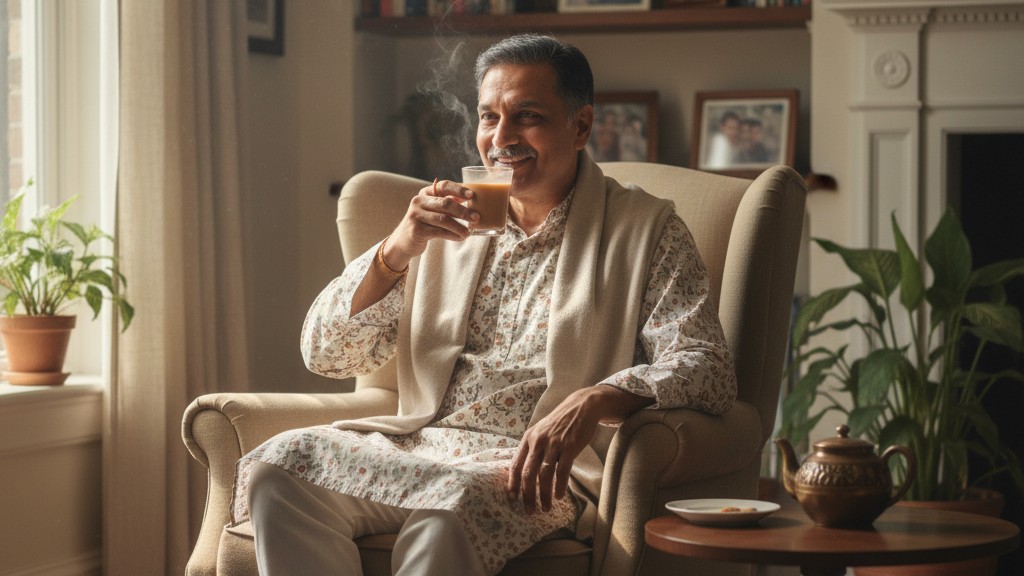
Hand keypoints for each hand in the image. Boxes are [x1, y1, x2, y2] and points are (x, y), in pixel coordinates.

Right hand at [383, 179, 478, 269]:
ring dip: (459, 226)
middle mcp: (419, 201)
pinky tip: (460, 238)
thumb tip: (470, 200)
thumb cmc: (425, 223)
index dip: (458, 189)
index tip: (471, 195)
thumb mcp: (433, 210)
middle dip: (463, 211)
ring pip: (443, 219)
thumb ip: (447, 203)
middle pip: (445, 203)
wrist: (404, 240)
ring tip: (469, 232)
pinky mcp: (416, 230)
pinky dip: (452, 235)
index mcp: (425, 193)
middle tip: (476, 218)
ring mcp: (416, 215)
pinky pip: (439, 232)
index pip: (443, 186)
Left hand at [507, 386, 654, 512]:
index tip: (512, 499)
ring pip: (544, 476)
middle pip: (528, 474)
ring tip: (546, 508)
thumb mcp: (541, 431)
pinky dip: (560, 486)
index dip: (512, 484)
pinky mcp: (569, 447)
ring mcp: (554, 444)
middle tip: (529, 511)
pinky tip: (559, 496)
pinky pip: (562, 471)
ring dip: (544, 495)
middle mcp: (538, 442)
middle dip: (527, 496)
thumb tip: (522, 472)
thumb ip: (532, 448)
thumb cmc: (560, 423)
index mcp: (528, 439)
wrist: (582, 406)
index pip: (515, 465)